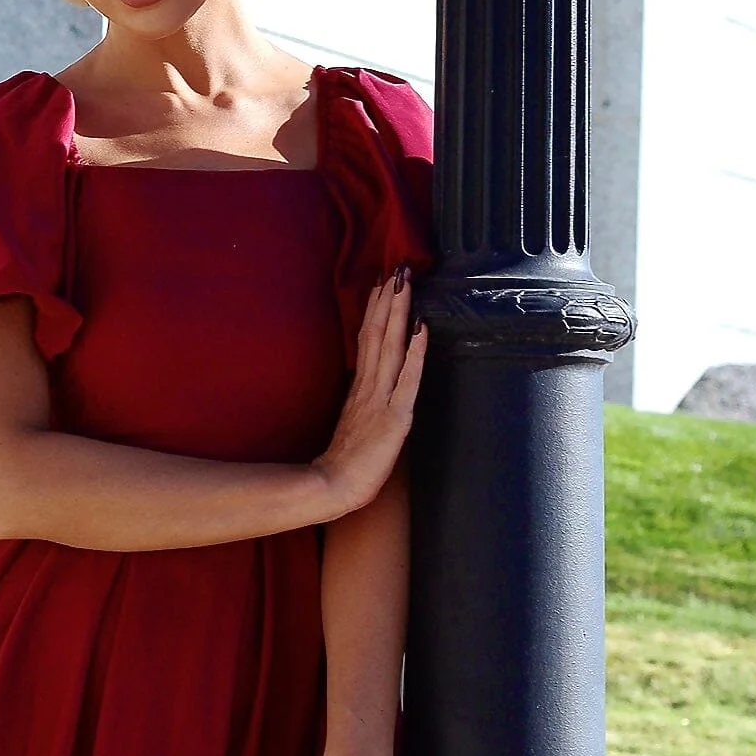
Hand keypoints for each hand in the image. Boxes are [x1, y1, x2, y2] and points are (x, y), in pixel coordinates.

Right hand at [313, 275, 425, 519]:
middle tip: (395, 269)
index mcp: (360, 388)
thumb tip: (366, 383)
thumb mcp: (354, 423)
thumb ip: (361, 402)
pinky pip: (408, 378)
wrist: (333, 486)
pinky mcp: (395, 416)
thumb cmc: (344, 463)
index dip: (375, 310)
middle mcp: (369, 387)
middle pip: (377, 334)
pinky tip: (422, 329)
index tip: (380, 284)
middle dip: (387, 300)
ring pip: (390, 347)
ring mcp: (381, 399)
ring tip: (403, 285)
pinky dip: (416, 352)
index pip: (367, 340)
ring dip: (398, 313)